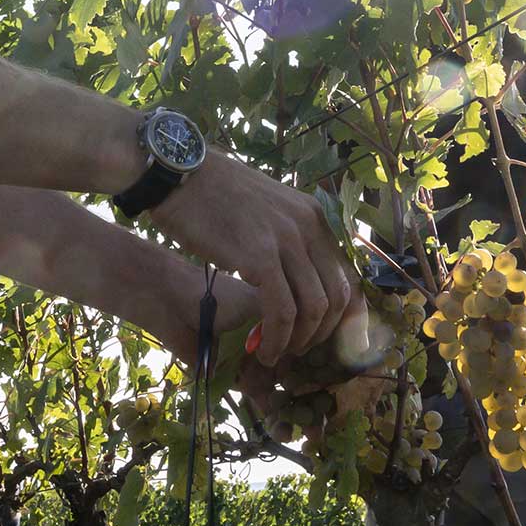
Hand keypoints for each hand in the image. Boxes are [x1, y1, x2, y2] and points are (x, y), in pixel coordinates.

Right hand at [141, 150, 357, 366]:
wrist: (179, 172)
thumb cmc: (212, 193)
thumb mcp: (266, 209)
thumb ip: (287, 236)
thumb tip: (295, 278)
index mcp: (314, 215)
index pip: (347, 274)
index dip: (342, 315)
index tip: (323, 336)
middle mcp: (308, 226)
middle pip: (337, 295)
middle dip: (320, 333)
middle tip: (295, 348)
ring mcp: (286, 240)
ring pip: (313, 308)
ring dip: (297, 341)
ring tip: (273, 352)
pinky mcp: (259, 256)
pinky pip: (282, 311)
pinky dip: (276, 339)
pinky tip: (261, 349)